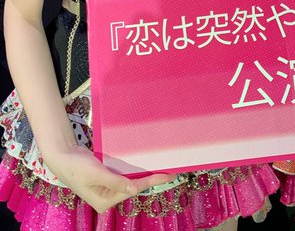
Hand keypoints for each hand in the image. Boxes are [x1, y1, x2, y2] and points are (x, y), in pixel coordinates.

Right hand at [45, 143, 174, 212]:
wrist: (62, 155)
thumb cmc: (76, 166)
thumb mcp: (96, 173)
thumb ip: (115, 181)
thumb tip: (134, 190)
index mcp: (104, 201)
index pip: (133, 189)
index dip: (151, 180)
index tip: (167, 175)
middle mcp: (107, 197)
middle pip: (134, 186)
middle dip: (150, 178)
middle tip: (170, 170)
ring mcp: (107, 187)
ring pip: (130, 179)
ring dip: (143, 173)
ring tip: (161, 167)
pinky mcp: (106, 177)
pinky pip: (124, 174)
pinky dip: (134, 168)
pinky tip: (144, 164)